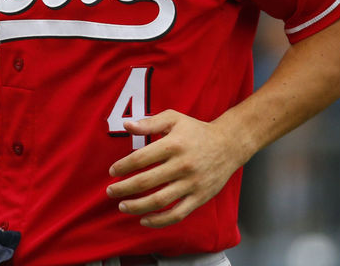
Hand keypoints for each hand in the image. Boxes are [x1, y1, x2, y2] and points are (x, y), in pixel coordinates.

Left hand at [105, 110, 249, 227]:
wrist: (229, 145)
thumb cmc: (196, 131)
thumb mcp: (173, 119)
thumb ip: (149, 122)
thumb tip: (126, 125)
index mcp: (173, 144)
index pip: (141, 158)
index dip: (123, 167)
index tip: (112, 172)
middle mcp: (182, 165)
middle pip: (146, 181)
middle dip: (124, 188)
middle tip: (110, 191)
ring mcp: (191, 183)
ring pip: (159, 201)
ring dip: (137, 206)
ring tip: (123, 206)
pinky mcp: (200, 198)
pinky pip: (177, 214)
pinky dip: (159, 220)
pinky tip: (144, 219)